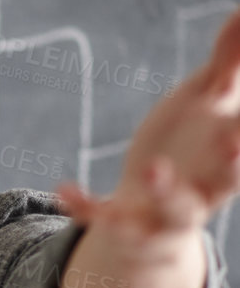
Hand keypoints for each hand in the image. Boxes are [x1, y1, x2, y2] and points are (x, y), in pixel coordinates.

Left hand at [53, 5, 239, 260]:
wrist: (155, 216)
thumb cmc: (192, 148)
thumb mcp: (209, 103)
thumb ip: (227, 63)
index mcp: (228, 160)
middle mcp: (205, 191)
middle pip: (226, 184)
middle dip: (231, 168)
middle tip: (233, 146)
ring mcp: (166, 213)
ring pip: (173, 209)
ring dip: (164, 189)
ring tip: (150, 166)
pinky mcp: (126, 225)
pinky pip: (107, 218)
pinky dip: (86, 207)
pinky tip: (64, 190)